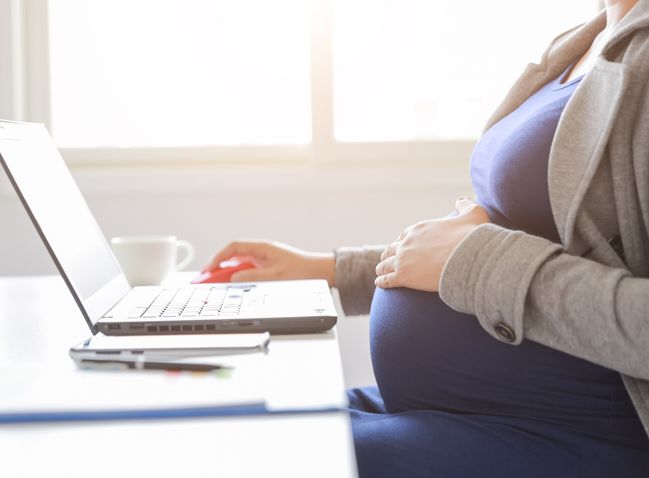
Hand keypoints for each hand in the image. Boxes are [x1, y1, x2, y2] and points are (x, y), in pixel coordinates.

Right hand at [202, 240, 335, 285]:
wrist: (321, 273)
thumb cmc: (303, 271)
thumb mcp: (276, 276)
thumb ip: (253, 276)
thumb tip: (234, 277)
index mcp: (263, 248)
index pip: (234, 247)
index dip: (219, 257)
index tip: (209, 269)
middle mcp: (261, 252)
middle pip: (233, 257)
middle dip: (218, 267)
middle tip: (206, 279)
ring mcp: (264, 260)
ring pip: (239, 265)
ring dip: (227, 274)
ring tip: (215, 284)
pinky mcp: (267, 269)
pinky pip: (247, 271)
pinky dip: (237, 278)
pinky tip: (232, 286)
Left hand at [375, 197, 489, 291]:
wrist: (468, 257)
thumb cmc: (471, 237)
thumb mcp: (473, 214)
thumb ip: (465, 206)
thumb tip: (462, 199)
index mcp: (419, 229)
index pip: (404, 235)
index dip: (401, 242)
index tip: (400, 246)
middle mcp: (407, 242)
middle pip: (392, 249)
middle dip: (389, 254)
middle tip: (386, 260)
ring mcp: (403, 259)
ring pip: (385, 264)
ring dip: (382, 268)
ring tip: (380, 272)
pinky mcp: (403, 276)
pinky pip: (386, 279)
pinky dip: (382, 281)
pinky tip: (380, 283)